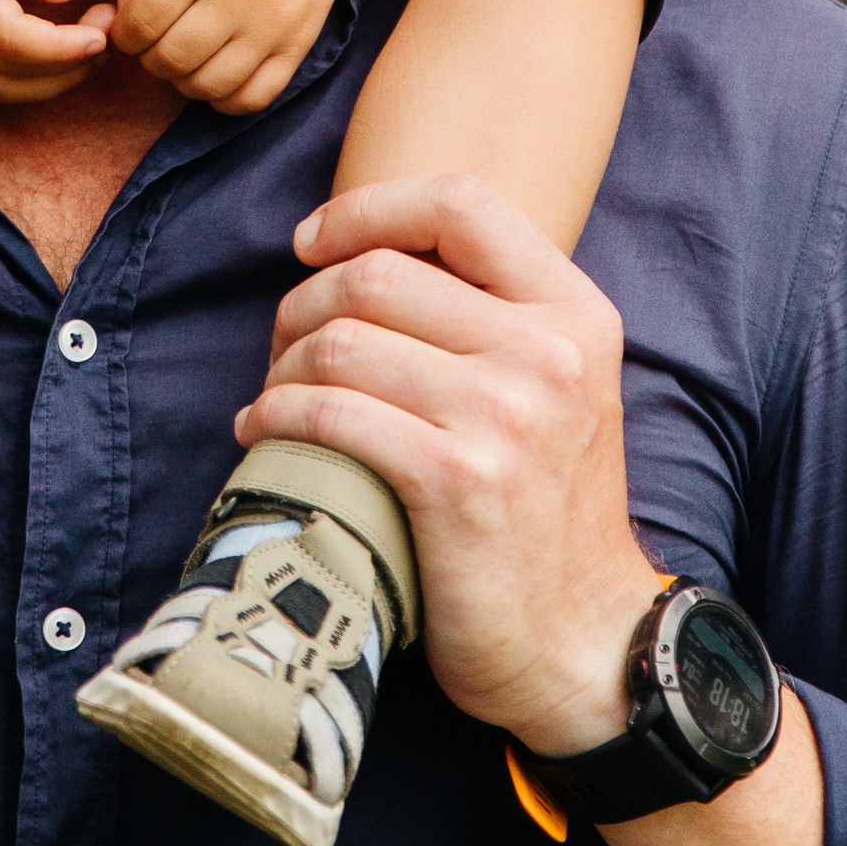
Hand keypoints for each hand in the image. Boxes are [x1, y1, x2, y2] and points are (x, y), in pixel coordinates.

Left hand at [105, 0, 379, 111]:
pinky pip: (256, 97)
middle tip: (157, 37)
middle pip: (169, 60)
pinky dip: (228, 97)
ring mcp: (274, 21)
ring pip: (208, 86)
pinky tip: (220, 69)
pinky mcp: (302, 39)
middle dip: (150, 56)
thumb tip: (120, 19)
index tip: (131, 23)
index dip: (123, 33)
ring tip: (187, 53)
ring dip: (184, 78)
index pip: (139, 25)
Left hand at [234, 175, 659, 753]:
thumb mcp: (558, 390)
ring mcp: (506, 418)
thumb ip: (492, 315)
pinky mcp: (455, 482)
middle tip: (282, 344)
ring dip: (281, 365)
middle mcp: (548, 355)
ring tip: (273, 396)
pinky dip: (275, 417)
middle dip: (303, 301)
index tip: (312, 241)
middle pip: (378, 273)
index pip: (461, 202)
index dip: (368, 209)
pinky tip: (264, 434)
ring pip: (341, 342)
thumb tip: (364, 252)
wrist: (581, 643)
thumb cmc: (544, 512)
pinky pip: (330, 413)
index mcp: (576, 315)